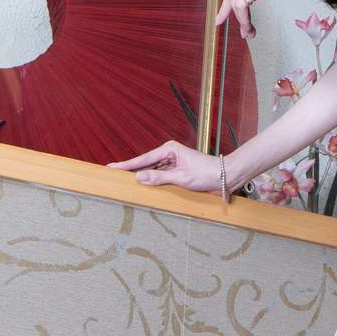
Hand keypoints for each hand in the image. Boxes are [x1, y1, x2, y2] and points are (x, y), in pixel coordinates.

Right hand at [105, 140, 223, 192]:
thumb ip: (158, 178)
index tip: (111, 167)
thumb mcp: (181, 178)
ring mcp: (173, 161)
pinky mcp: (177, 169)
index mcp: (169, 149)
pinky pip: (160, 174)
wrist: (225, 175)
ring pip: (152, 170)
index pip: (143, 159)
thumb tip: (139, 177)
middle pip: (145, 163)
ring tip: (124, 182)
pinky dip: (152, 180)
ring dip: (141, 177)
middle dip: (131, 170)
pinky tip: (143, 186)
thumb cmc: (206, 173)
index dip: (126, 165)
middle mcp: (169, 153)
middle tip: (112, 175)